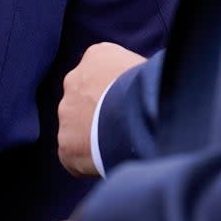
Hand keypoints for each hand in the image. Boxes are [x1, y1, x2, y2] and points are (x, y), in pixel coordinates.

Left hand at [57, 42, 145, 175]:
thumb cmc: (154, 87)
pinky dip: (88, 162)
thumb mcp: (147, 65)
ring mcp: (66, 112)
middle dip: (102, 113)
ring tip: (121, 146)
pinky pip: (73, 155)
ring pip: (77, 126)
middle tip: (127, 128)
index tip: (133, 105)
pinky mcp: (66, 143)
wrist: (139, 113)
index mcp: (97, 56)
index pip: (102, 74)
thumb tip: (145, 86)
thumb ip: (135, 73)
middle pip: (87, 99)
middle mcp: (74, 80)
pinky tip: (109, 163)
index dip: (118, 92)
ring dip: (93, 136)